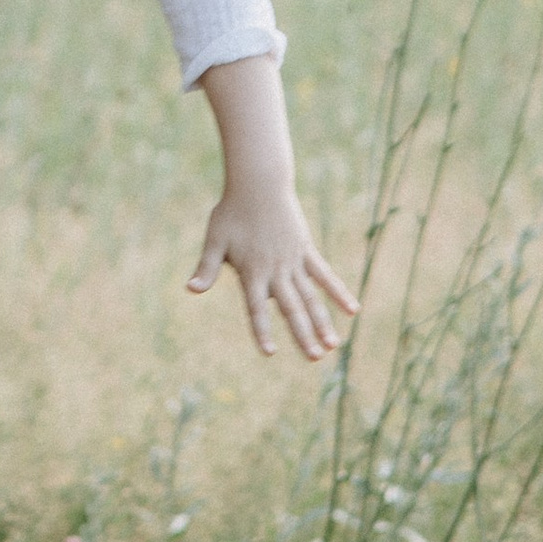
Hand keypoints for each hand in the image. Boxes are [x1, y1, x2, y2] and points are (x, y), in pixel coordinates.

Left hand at [188, 181, 355, 361]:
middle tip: (315, 358)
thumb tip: (190, 289)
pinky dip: (338, 292)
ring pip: (312, 297)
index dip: (262, 330)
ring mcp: (294, 261)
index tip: (270, 353)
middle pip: (291, 308)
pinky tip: (352, 310)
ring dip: (323, 321)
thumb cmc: (232, 212)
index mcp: (252, 271)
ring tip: (334, 346)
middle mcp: (276, 270)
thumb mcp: (214, 239)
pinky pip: (325, 275)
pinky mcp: (306, 251)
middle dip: (303, 335)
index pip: (256, 308)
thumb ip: (207, 267)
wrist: (258, 183)